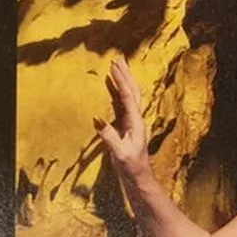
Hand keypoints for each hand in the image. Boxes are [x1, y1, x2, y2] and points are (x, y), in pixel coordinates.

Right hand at [95, 58, 150, 180]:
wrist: (139, 178)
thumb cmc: (131, 167)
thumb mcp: (120, 153)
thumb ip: (110, 137)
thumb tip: (98, 120)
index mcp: (136, 123)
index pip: (128, 97)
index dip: (121, 81)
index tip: (114, 66)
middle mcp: (136, 119)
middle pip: (133, 91)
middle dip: (125, 74)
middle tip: (118, 58)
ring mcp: (133, 123)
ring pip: (131, 96)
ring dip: (125, 81)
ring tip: (118, 67)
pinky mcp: (128, 127)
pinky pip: (124, 104)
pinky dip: (120, 92)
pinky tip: (115, 88)